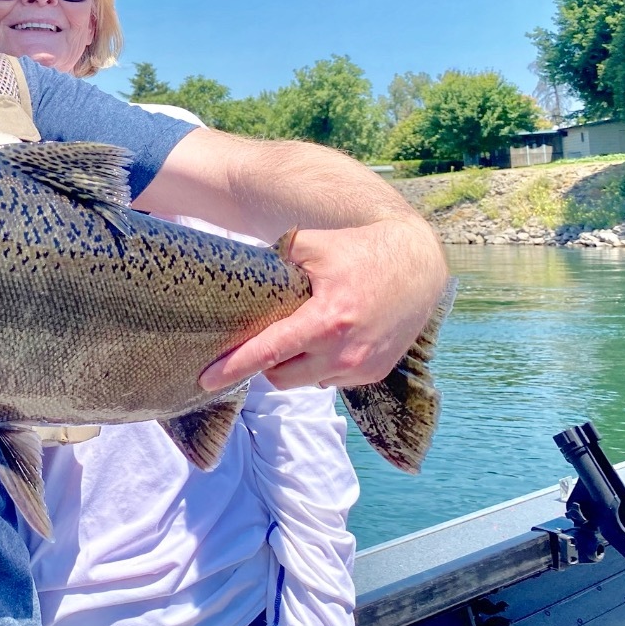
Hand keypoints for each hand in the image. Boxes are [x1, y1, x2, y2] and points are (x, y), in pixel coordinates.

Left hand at [201, 217, 446, 391]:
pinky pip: (330, 380)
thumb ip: (272, 260)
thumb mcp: (310, 244)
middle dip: (265, 363)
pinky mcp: (374, 373)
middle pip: (281, 376)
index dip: (234, 366)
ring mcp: (362, 367)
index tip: (206, 378)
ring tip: (300, 332)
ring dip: (294, 365)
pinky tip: (326, 339)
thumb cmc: (359, 250)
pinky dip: (320, 366)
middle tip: (263, 337)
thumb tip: (239, 275)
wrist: (418, 265)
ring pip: (305, 381)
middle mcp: (345, 352)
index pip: (270, 352)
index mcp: (327, 320)